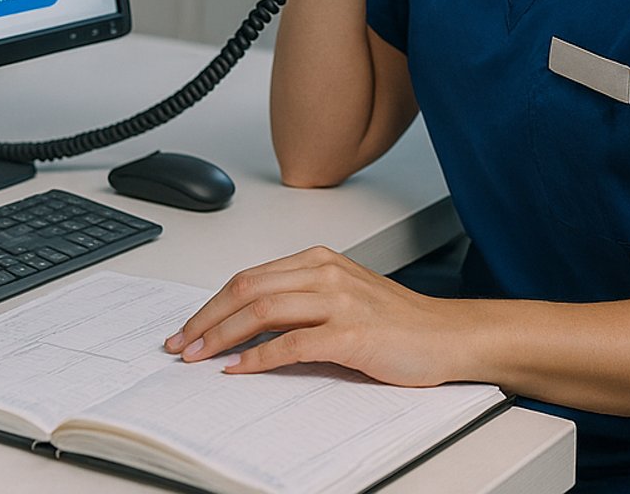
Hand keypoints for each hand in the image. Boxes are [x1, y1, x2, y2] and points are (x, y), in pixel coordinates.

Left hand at [162, 246, 469, 386]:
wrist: (448, 336)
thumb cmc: (399, 322)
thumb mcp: (342, 296)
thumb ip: (301, 301)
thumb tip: (247, 325)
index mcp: (319, 260)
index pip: (249, 276)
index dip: (212, 303)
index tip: (190, 327)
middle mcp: (325, 273)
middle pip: (246, 288)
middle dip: (206, 318)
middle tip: (181, 344)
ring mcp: (338, 301)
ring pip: (262, 311)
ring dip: (222, 336)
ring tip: (200, 357)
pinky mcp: (352, 333)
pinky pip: (292, 344)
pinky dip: (258, 357)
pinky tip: (239, 369)